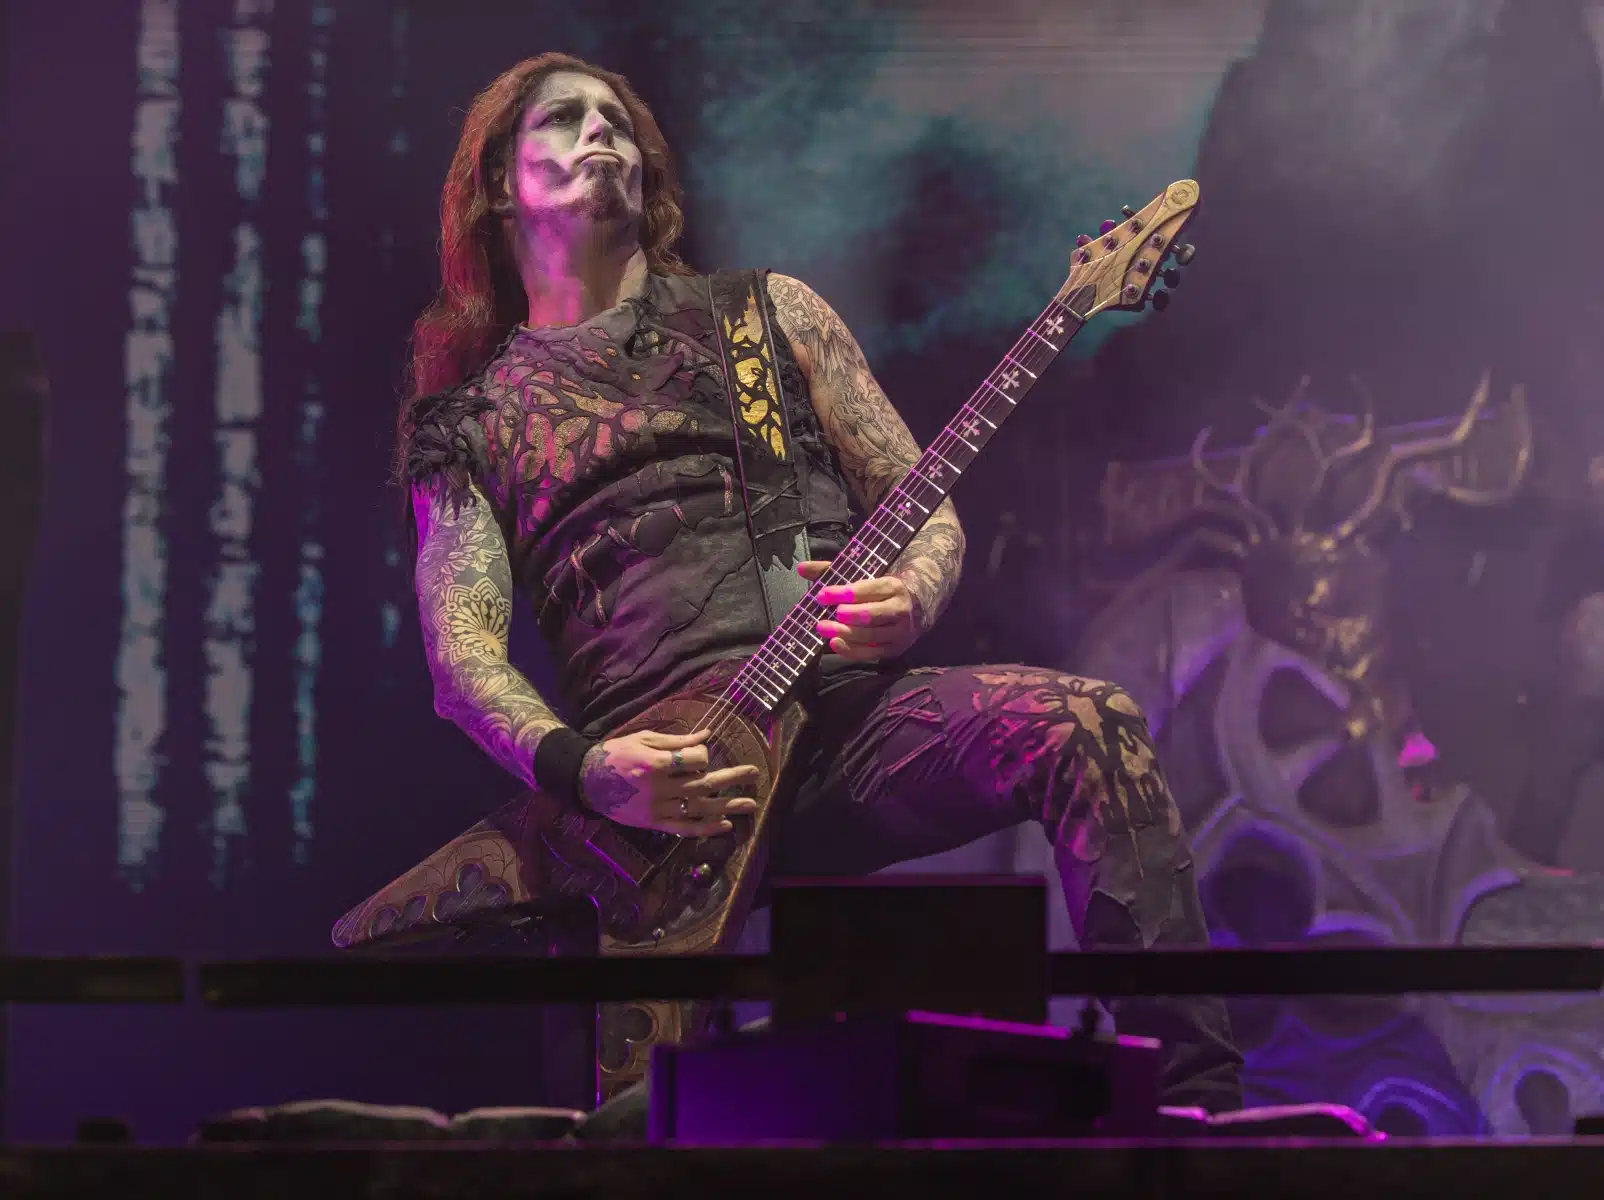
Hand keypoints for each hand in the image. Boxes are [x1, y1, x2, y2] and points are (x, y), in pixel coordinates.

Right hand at [578, 728, 759, 835]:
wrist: (587, 781)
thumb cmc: (616, 754)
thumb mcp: (644, 739)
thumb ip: (676, 740)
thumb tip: (707, 735)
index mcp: (655, 763)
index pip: (694, 761)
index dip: (703, 756)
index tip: (701, 754)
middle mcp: (659, 788)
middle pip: (703, 783)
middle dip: (731, 778)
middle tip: (755, 773)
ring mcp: (657, 808)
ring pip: (699, 808)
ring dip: (727, 806)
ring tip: (750, 803)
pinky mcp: (653, 823)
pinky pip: (684, 828)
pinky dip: (705, 828)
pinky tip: (725, 825)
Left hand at [798, 560, 920, 662]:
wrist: (914, 609)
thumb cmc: (879, 592)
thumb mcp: (861, 576)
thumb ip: (832, 571)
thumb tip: (802, 568)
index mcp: (893, 586)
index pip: (867, 589)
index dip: (843, 593)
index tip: (822, 595)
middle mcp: (900, 609)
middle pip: (871, 614)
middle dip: (845, 616)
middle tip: (823, 617)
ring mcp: (900, 632)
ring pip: (871, 636)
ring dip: (845, 633)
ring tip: (823, 628)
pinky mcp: (895, 649)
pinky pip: (872, 653)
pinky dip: (852, 650)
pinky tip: (835, 644)